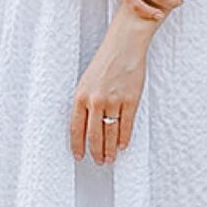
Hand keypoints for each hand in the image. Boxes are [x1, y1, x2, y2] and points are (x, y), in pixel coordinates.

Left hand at [70, 18, 150, 164]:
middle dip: (96, 152)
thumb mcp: (87, 80)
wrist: (124, 45)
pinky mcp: (130, 99)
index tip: (80, 156)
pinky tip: (122, 146)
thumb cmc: (106, 61)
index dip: (78, 145)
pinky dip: (124, 138)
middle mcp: (95, 101)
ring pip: (110, 133)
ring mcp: (114, 101)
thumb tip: (86, 125)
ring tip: (110, 159)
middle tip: (98, 162)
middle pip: (94, 135)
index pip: (76, 128)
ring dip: (110, 149)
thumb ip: (85, 102)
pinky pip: (126, 124)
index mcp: (81, 96)